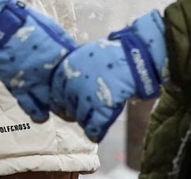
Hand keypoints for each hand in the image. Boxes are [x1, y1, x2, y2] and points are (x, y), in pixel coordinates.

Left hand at [50, 10, 167, 141]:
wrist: (135, 55)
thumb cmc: (113, 54)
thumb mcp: (86, 56)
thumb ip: (76, 71)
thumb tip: (69, 85)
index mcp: (67, 68)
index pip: (55, 92)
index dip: (61, 101)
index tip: (66, 106)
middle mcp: (72, 82)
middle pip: (66, 105)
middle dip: (72, 112)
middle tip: (78, 116)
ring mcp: (86, 95)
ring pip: (79, 117)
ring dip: (84, 122)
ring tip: (90, 125)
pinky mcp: (101, 106)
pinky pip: (93, 126)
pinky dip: (94, 133)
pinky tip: (96, 136)